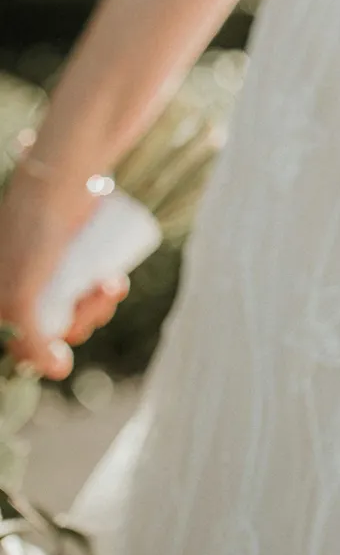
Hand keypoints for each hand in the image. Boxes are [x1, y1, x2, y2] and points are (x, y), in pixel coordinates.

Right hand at [0, 166, 128, 377]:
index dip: (49, 350)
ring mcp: (47, 273)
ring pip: (75, 306)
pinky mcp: (69, 257)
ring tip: (114, 285)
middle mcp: (19, 289)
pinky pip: (85, 287)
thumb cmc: (34, 236)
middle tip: (103, 294)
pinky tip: (114, 284)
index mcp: (0, 301)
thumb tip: (60, 372)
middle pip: (56, 325)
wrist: (57, 182)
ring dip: (99, 306)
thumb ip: (29, 339)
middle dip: (85, 318)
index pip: (25, 344)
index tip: (74, 339)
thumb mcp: (23, 296)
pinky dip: (102, 294)